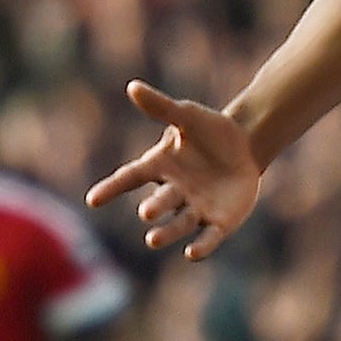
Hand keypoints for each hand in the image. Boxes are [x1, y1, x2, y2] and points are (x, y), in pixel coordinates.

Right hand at [86, 80, 262, 259]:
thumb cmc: (210, 130)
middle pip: (159, 202)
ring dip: (167, 232)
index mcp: (159, 167)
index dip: (112, 188)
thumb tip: (133, 87)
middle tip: (146, 212)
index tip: (93, 199)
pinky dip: (201, 246)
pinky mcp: (219, 222)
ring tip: (153, 239)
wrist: (247, 144)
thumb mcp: (188, 116)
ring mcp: (195, 209)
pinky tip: (192, 253)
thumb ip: (161, 107)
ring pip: (179, 224)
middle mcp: (173, 192)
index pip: (130, 177)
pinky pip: (208, 237)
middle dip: (153, 207)